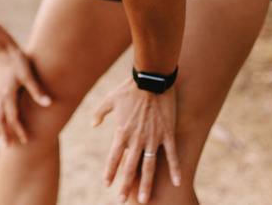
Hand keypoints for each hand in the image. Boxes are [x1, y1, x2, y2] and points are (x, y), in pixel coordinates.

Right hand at [0, 43, 51, 144]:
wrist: (3, 47)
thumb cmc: (18, 60)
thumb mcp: (29, 74)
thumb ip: (37, 90)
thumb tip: (49, 104)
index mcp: (8, 95)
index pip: (13, 118)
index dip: (19, 130)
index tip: (25, 140)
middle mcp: (0, 96)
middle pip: (1, 120)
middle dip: (5, 133)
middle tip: (8, 147)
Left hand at [92, 78, 181, 203]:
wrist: (151, 79)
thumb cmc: (129, 88)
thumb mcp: (110, 99)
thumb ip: (100, 113)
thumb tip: (93, 124)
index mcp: (122, 132)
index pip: (114, 158)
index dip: (110, 172)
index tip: (107, 184)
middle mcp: (136, 139)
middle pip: (129, 168)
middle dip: (125, 185)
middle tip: (122, 199)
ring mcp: (153, 138)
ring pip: (149, 167)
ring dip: (146, 184)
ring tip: (143, 199)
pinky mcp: (167, 134)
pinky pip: (172, 155)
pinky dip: (175, 169)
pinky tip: (178, 182)